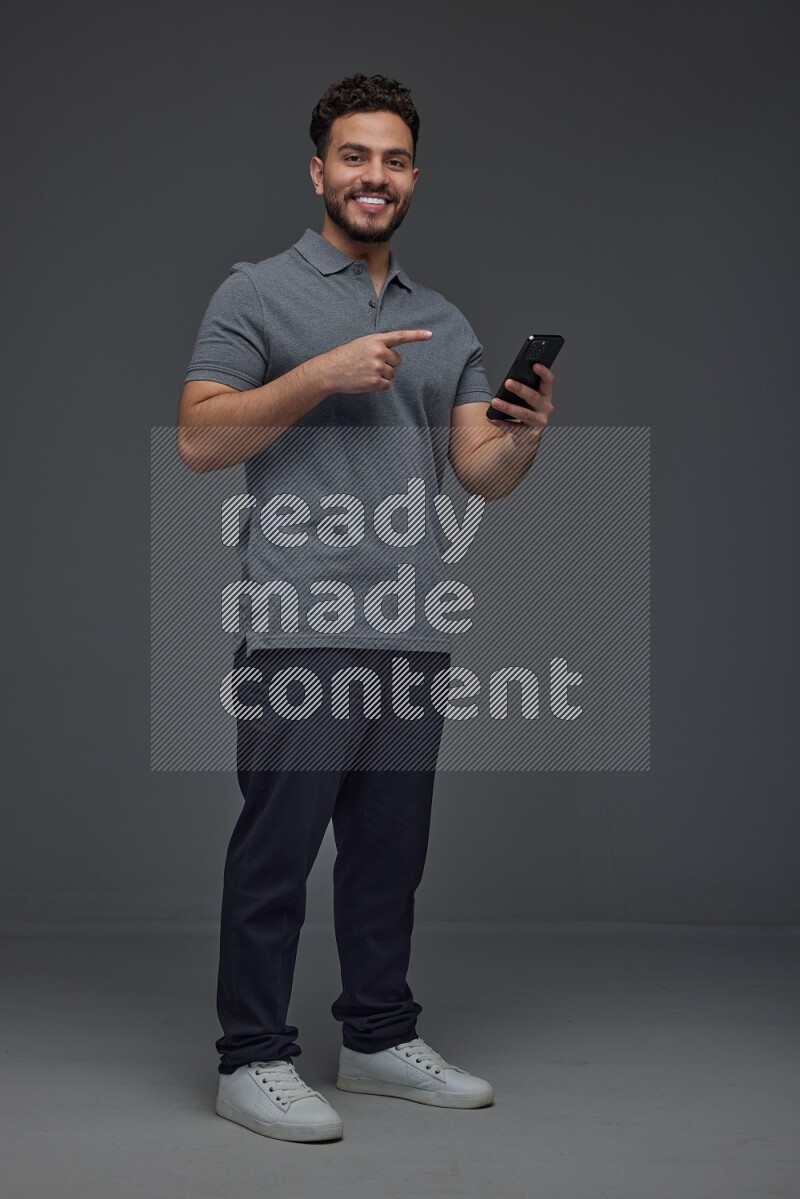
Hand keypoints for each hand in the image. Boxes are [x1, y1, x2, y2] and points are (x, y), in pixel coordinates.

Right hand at [318, 329, 432, 394]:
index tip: (430, 335)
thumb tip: (392, 359)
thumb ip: (378, 346)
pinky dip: (378, 386)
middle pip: (397, 361)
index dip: (416, 336)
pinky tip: (366, 381)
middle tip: (369, 365)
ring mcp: (378, 367)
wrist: (330, 371)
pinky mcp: (376, 381)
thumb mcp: (361, 344)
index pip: (400, 336)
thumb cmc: (345, 358)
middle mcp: (379, 351)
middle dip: (387, 364)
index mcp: (376, 340)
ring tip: (365, 373)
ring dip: (382, 376)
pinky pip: (386, 385)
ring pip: (392, 374)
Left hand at [489, 364, 554, 443]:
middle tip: (507, 382)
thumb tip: (509, 381)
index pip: (548, 381)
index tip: (535, 365)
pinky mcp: (530, 433)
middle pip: (534, 397)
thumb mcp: (526, 398)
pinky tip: (491, 418)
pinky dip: (501, 422)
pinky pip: (514, 427)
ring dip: (508, 407)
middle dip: (520, 389)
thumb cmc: (526, 410)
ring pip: (524, 413)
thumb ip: (523, 388)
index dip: (543, 372)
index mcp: (546, 395)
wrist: (528, 435)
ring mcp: (539, 421)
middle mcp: (546, 408)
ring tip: (495, 402)